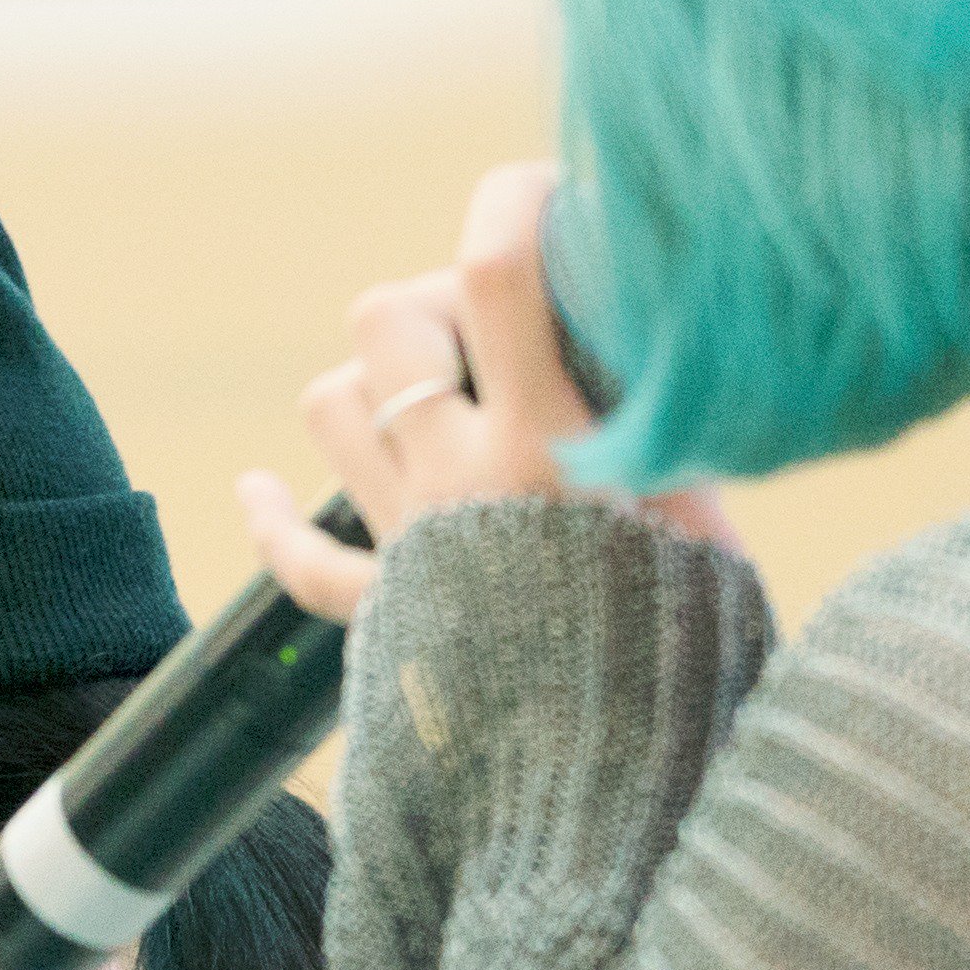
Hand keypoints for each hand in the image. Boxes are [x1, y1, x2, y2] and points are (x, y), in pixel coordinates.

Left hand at [240, 161, 734, 623]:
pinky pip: (298, 557)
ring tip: (421, 395)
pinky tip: (260, 490)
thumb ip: (672, 424)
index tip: (541, 188)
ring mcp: (405, 538)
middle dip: (429, 298)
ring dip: (363, 385)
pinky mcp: (378, 613)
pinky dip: (276, 519)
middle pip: (384, 316)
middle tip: (487, 325)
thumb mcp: (709, 513)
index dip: (512, 201)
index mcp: (549, 440)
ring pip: (328, 405)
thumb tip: (684, 339)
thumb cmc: (687, 646)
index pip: (502, 270)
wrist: (606, 782)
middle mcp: (457, 474)